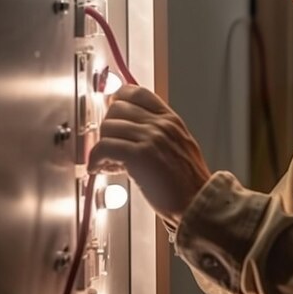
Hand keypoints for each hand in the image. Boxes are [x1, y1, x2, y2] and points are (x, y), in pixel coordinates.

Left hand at [87, 84, 210, 226]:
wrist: (197, 201)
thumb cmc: (188, 182)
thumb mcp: (180, 145)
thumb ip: (159, 133)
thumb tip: (132, 130)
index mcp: (171, 119)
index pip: (137, 92)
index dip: (118, 100)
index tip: (111, 111)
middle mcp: (161, 124)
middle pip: (117, 108)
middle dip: (107, 126)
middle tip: (108, 142)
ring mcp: (151, 138)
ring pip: (108, 126)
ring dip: (101, 143)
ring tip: (105, 159)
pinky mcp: (139, 155)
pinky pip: (104, 146)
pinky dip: (95, 158)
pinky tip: (98, 168)